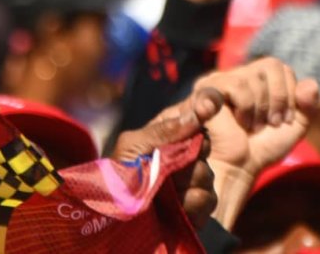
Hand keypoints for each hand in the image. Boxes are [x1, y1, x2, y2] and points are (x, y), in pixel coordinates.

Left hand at [114, 88, 223, 228]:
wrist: (111, 210)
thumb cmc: (116, 172)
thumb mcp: (132, 145)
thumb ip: (162, 131)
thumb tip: (195, 116)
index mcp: (168, 137)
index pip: (197, 120)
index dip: (205, 111)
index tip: (206, 109)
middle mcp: (183, 157)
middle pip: (205, 148)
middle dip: (192, 157)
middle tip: (173, 166)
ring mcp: (190, 183)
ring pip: (207, 176)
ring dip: (191, 181)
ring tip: (169, 189)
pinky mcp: (195, 209)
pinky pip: (209, 202)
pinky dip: (195, 204)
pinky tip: (178, 205)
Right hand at [193, 58, 319, 228]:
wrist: (239, 166)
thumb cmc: (262, 147)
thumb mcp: (294, 124)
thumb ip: (309, 103)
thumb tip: (312, 83)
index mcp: (253, 78)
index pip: (278, 66)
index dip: (288, 92)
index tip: (283, 119)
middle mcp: (234, 74)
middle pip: (270, 66)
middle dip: (278, 99)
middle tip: (270, 123)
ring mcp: (218, 79)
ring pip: (253, 77)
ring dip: (261, 107)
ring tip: (253, 125)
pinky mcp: (207, 89)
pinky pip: (237, 86)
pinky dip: (246, 107)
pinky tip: (239, 122)